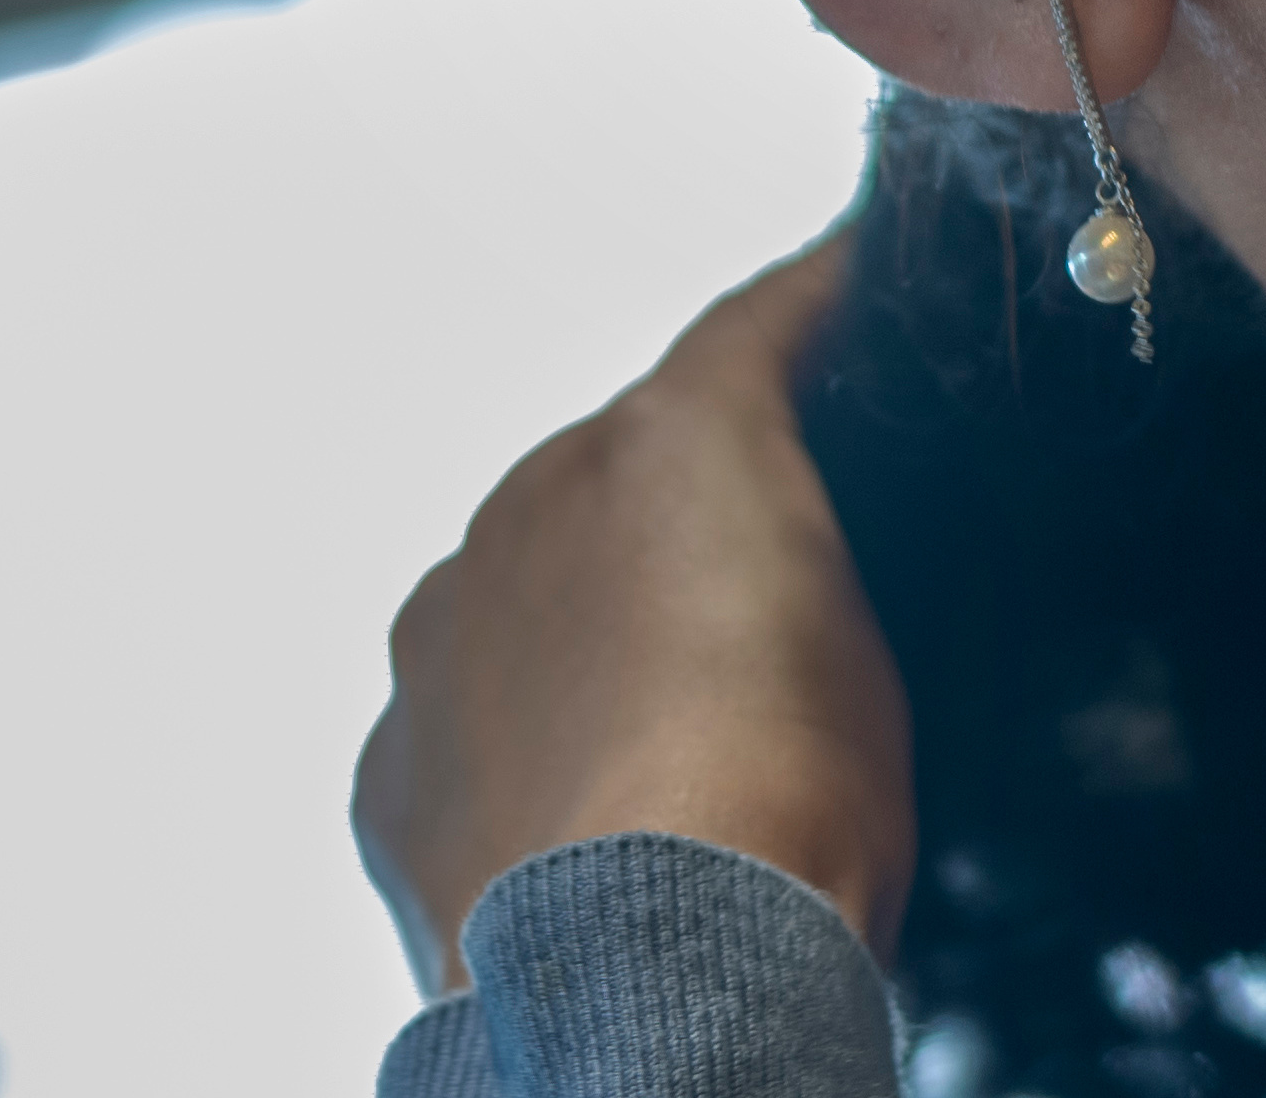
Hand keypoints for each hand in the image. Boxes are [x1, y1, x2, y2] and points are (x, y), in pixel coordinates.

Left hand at [353, 234, 914, 991]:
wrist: (650, 973)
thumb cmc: (790, 807)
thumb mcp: (875, 643)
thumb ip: (821, 547)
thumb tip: (798, 558)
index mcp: (670, 437)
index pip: (759, 326)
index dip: (817, 309)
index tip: (849, 291)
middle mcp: (533, 502)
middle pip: (626, 464)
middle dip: (688, 507)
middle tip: (766, 598)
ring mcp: (443, 634)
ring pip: (527, 590)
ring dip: (590, 623)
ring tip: (670, 734)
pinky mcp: (390, 764)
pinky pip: (464, 716)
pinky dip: (520, 739)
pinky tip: (586, 810)